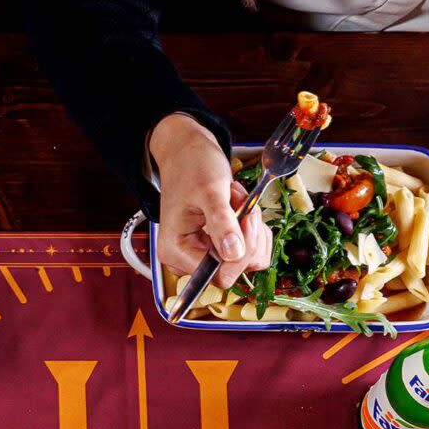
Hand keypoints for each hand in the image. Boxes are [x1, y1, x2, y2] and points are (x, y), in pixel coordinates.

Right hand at [145, 113, 267, 287]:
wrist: (189, 153)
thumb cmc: (192, 166)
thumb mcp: (210, 191)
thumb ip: (221, 223)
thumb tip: (233, 254)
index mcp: (176, 251)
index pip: (218, 275)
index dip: (241, 253)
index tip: (247, 218)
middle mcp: (186, 259)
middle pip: (234, 270)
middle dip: (248, 237)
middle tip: (242, 204)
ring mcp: (202, 254)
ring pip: (246, 261)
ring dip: (252, 230)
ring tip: (235, 202)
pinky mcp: (217, 247)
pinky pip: (248, 251)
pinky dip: (253, 230)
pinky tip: (239, 208)